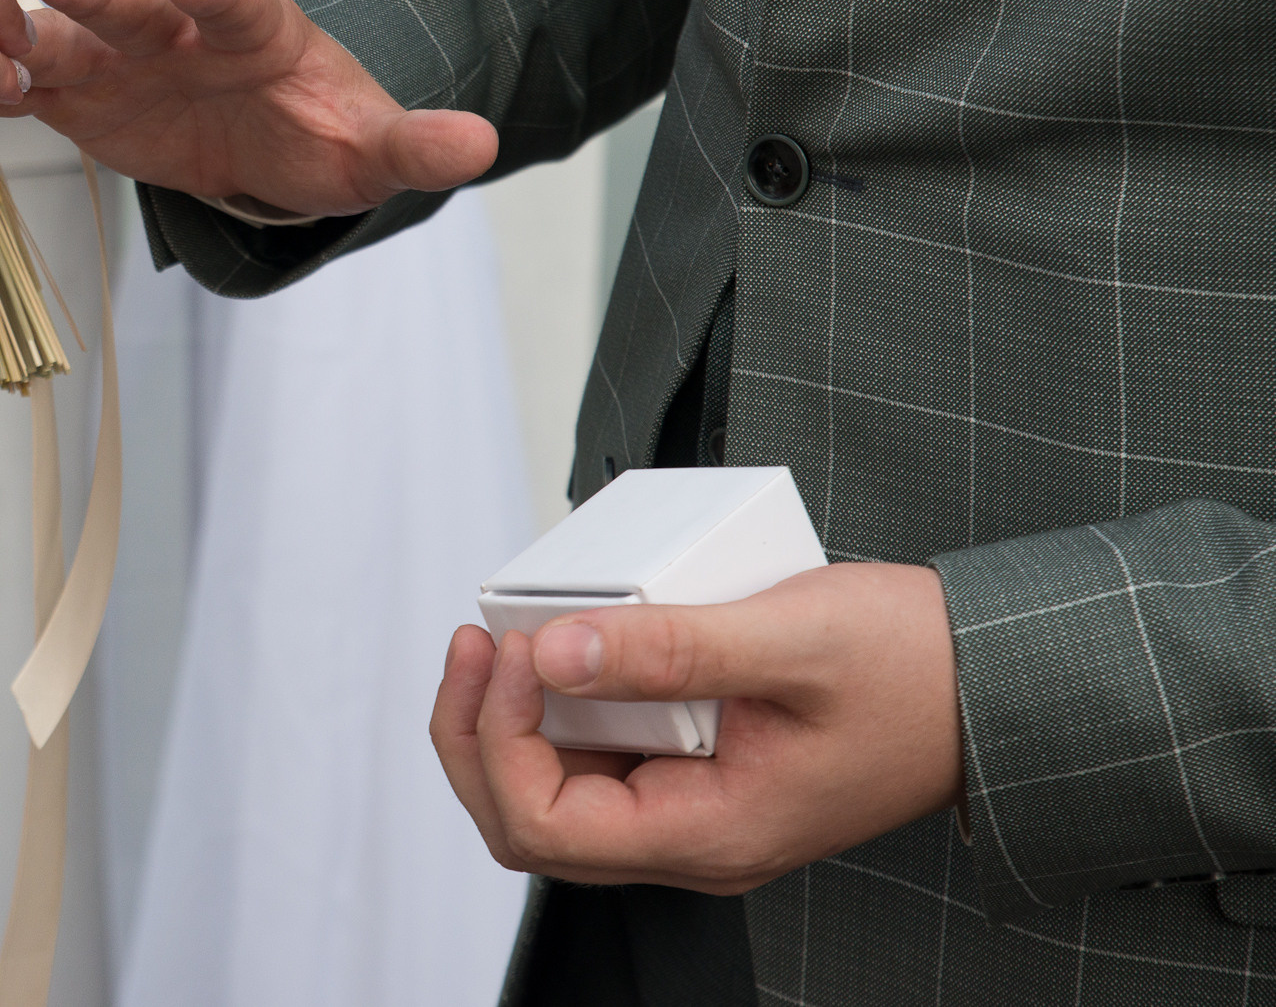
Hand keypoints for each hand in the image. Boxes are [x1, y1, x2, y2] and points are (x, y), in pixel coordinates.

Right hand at [13, 0, 497, 215]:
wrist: (270, 140)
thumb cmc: (324, 129)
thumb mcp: (373, 147)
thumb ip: (415, 144)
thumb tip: (482, 143)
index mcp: (254, 27)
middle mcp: (177, 29)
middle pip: (133, 1)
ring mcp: (120, 60)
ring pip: (63, 38)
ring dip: (19, 34)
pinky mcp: (75, 96)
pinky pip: (25, 85)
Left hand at [431, 564, 964, 894]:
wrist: (996, 682)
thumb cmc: (917, 668)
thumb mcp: (790, 638)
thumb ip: (670, 649)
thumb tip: (556, 654)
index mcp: (709, 833)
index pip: (543, 826)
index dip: (500, 739)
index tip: (516, 649)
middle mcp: (692, 839)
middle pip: (530, 824)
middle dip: (478, 735)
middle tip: (478, 640)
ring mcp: (695, 809)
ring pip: (559, 794)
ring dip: (513, 721)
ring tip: (509, 635)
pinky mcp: (703, 770)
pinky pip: (603, 758)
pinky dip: (564, 707)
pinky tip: (566, 645)